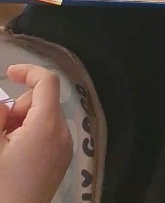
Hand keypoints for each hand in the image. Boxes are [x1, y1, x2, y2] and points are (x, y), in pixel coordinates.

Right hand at [0, 64, 71, 202]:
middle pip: (44, 100)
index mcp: (48, 124)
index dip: (28, 71)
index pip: (48, 81)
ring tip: (5, 146)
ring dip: (23, 121)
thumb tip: (4, 103)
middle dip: (19, 107)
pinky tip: (14, 155)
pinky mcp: (61, 161)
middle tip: (0, 130)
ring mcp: (65, 148)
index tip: (9, 73)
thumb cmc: (1, 186)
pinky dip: (31, 133)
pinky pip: (48, 133)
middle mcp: (63, 132)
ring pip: (45, 117)